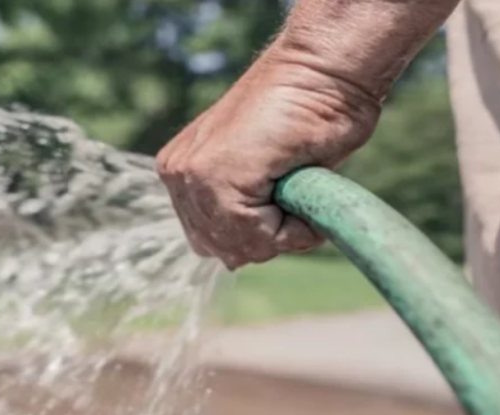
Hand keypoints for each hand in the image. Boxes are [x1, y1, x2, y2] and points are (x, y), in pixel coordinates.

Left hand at [156, 42, 381, 269]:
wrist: (322, 72)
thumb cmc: (306, 116)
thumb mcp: (263, 175)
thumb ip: (239, 209)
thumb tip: (231, 258)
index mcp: (182, 174)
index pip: (212, 240)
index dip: (258, 233)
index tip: (283, 190)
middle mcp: (177, 176)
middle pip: (223, 249)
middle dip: (266, 236)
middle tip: (292, 188)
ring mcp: (190, 175)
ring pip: (240, 248)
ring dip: (282, 231)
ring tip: (296, 181)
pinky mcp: (213, 176)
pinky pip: (258, 237)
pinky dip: (294, 227)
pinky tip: (300, 181)